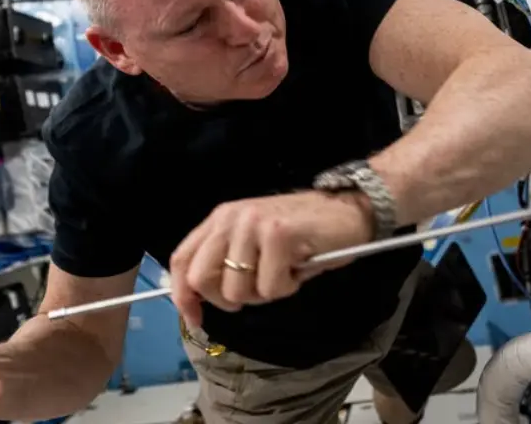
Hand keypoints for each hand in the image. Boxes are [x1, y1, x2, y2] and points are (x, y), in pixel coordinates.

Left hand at [170, 191, 373, 326]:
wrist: (348, 211)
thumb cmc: (302, 234)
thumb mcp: (253, 243)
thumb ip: (226, 262)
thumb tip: (199, 302)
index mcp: (220, 219)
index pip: (182, 260)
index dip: (183, 295)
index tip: (196, 319)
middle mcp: (230, 218)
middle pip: (203, 280)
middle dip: (230, 299)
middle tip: (259, 289)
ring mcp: (253, 224)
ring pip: (238, 290)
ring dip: (264, 293)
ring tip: (284, 271)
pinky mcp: (278, 234)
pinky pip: (270, 287)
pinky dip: (287, 287)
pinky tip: (299, 267)